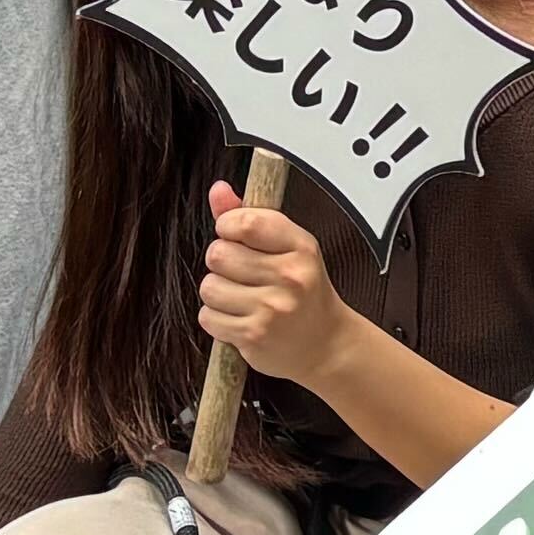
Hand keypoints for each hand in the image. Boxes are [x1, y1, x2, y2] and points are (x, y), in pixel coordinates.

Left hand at [194, 182, 352, 389]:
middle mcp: (289, 275)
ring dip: (218, 293)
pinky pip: (208, 317)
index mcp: (300, 246)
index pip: (245, 222)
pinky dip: (217, 319)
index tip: (234, 235)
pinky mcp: (254, 334)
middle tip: (242, 272)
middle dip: (221, 263)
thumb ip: (250, 216)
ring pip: (209, 287)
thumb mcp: (288, 248)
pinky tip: (239, 318)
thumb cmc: (305, 293)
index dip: (227, 226)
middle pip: (218, 254)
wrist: (325, 344)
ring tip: (241, 298)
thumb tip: (218, 190)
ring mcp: (271, 307)